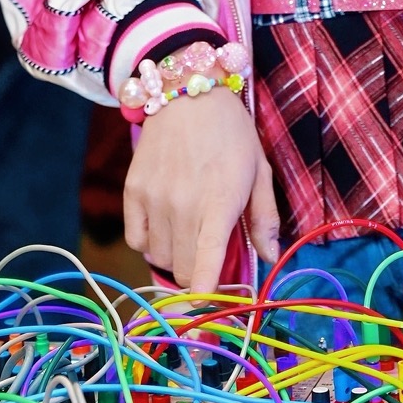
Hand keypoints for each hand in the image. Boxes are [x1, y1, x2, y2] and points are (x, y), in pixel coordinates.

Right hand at [123, 86, 278, 291]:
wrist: (188, 91)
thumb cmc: (231, 133)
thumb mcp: (259, 170)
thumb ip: (264, 217)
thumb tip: (270, 257)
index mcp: (219, 205)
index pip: (207, 266)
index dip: (206, 297)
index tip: (208, 311)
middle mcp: (183, 207)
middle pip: (183, 271)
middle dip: (198, 273)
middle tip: (208, 253)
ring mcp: (154, 199)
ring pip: (159, 257)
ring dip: (174, 256)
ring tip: (188, 231)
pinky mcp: (132, 191)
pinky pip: (135, 239)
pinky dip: (149, 241)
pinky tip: (164, 224)